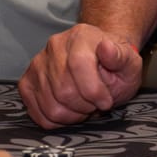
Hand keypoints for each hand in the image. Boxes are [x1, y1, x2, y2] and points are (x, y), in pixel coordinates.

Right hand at [19, 23, 144, 126]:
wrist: (100, 63)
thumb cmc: (115, 65)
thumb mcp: (129, 62)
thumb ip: (121, 57)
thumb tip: (106, 48)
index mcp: (80, 36)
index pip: (78, 65)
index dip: (94, 91)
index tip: (106, 101)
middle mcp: (54, 46)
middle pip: (64, 91)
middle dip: (85, 106)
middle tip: (95, 104)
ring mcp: (37, 65)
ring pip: (51, 106)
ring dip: (73, 115)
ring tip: (84, 106)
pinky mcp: (27, 83)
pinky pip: (38, 114)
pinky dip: (57, 120)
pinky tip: (70, 109)